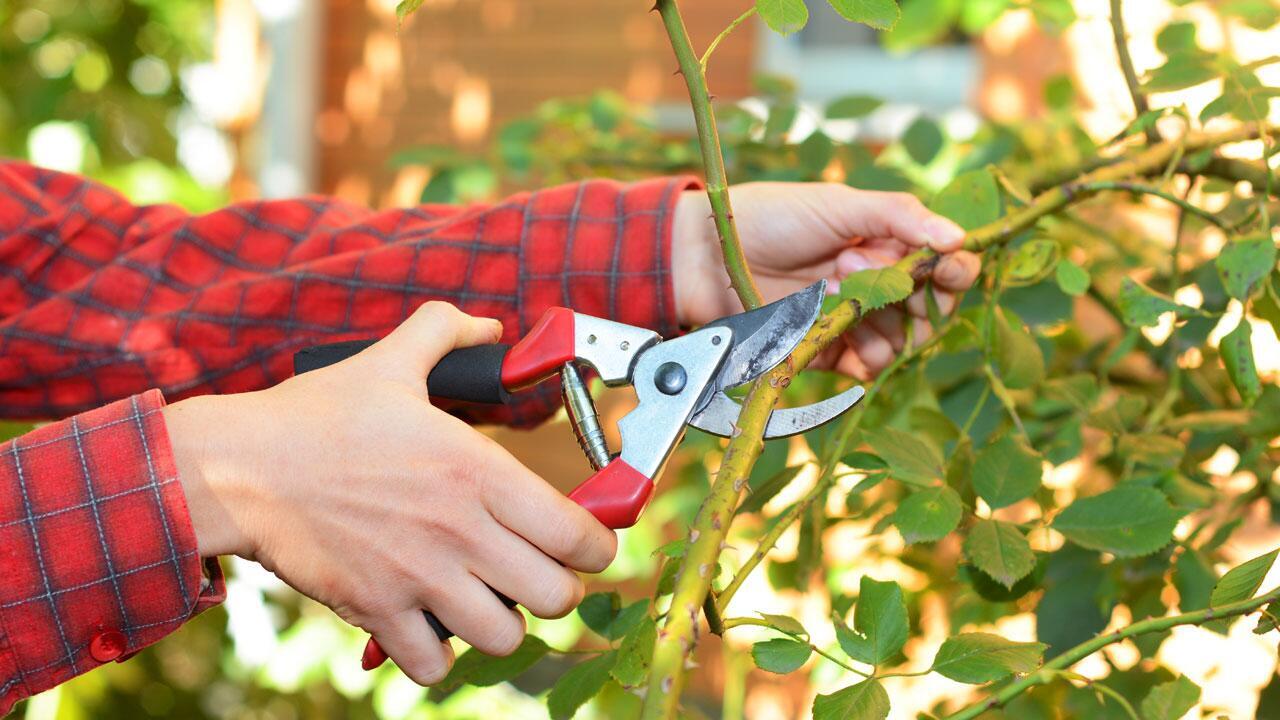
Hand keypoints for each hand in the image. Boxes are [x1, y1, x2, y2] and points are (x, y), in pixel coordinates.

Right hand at [163, 302, 616, 683]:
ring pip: (504, 637)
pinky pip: (434, 666)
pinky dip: (439, 656)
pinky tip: (432, 625)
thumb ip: (446, 332)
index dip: (597, 546)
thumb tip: (488, 325)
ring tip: (486, 601)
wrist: (239, 467)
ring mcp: (419, 577)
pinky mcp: (377, 611)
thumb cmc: (316, 416)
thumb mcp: (390, 361)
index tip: (587, 544)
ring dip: (502, 624)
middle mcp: (460, 530)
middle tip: (536, 573)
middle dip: (556, 589)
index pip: (577, 535)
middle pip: (555, 596)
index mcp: (477, 470)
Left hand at [671, 183, 981, 378]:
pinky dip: (865, 355)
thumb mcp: (839, 204)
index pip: (943, 266)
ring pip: (901, 341)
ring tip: (835, 287)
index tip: (951, 268)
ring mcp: (853, 321)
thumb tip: (959, 237)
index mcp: (886, 244)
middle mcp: (876, 284)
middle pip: (929, 311)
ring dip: (881, 320)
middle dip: (914, 296)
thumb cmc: (772, 218)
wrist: (709, 255)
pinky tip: (840, 330)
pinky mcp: (828, 351)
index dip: (954, 270)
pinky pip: (867, 366)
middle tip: (862, 268)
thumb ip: (899, 216)